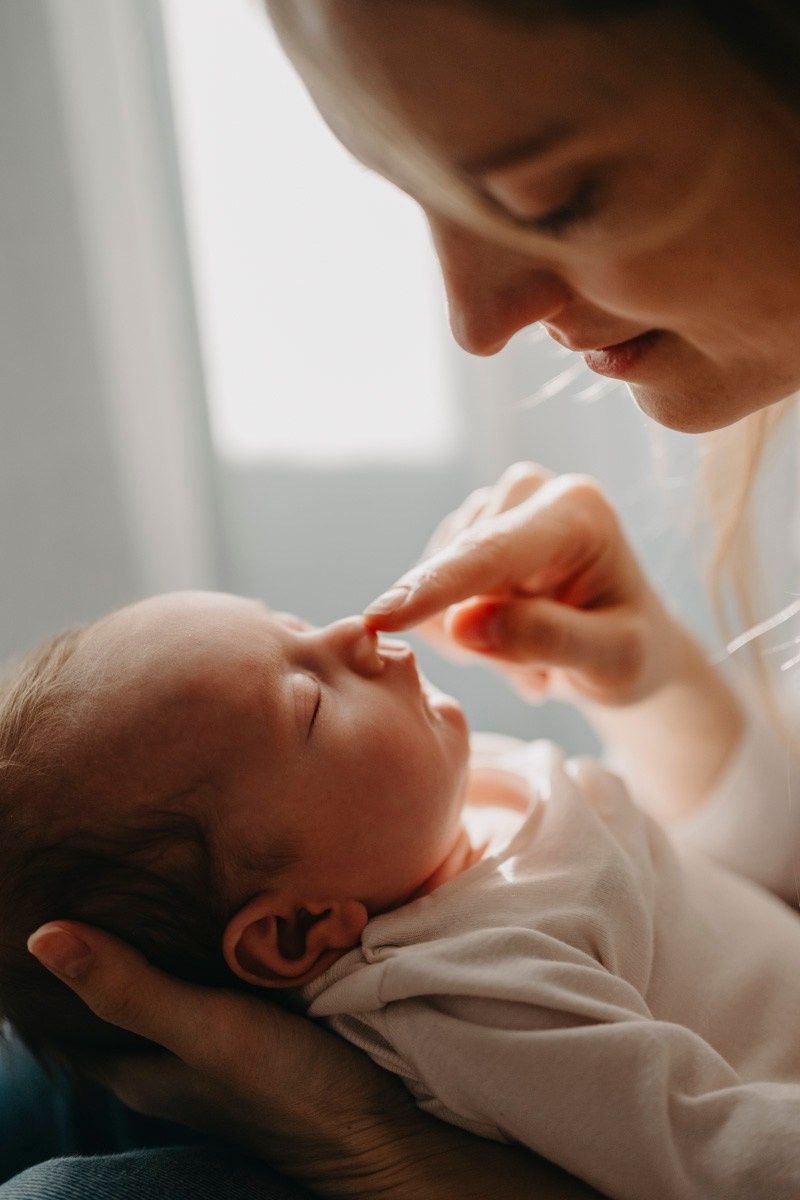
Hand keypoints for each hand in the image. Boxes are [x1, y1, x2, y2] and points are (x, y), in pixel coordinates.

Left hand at [27, 922, 602, 1199]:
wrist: (375, 1126)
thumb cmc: (285, 1086)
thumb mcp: (204, 1030)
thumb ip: (130, 988)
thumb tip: (42, 936)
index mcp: (135, 1067)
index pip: (64, 1017)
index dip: (46, 969)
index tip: (40, 905)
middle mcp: (163, 1057)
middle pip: (110, 996)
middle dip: (95, 943)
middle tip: (91, 875)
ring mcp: (208, 1044)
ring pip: (159, 982)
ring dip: (147, 940)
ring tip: (138, 876)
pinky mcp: (248, 1029)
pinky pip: (205, 977)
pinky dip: (195, 945)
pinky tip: (205, 906)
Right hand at [364, 462, 684, 707]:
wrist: (628, 644)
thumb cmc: (632, 652)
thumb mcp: (613, 662)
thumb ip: (546, 639)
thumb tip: (463, 624)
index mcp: (576, 511)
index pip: (490, 553)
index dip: (434, 588)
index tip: (379, 617)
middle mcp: (528, 491)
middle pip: (458, 577)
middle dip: (485, 640)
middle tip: (541, 676)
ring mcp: (491, 507)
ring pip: (436, 589)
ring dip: (476, 640)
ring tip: (534, 656)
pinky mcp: (465, 531)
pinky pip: (428, 595)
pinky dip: (462, 631)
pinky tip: (508, 638)